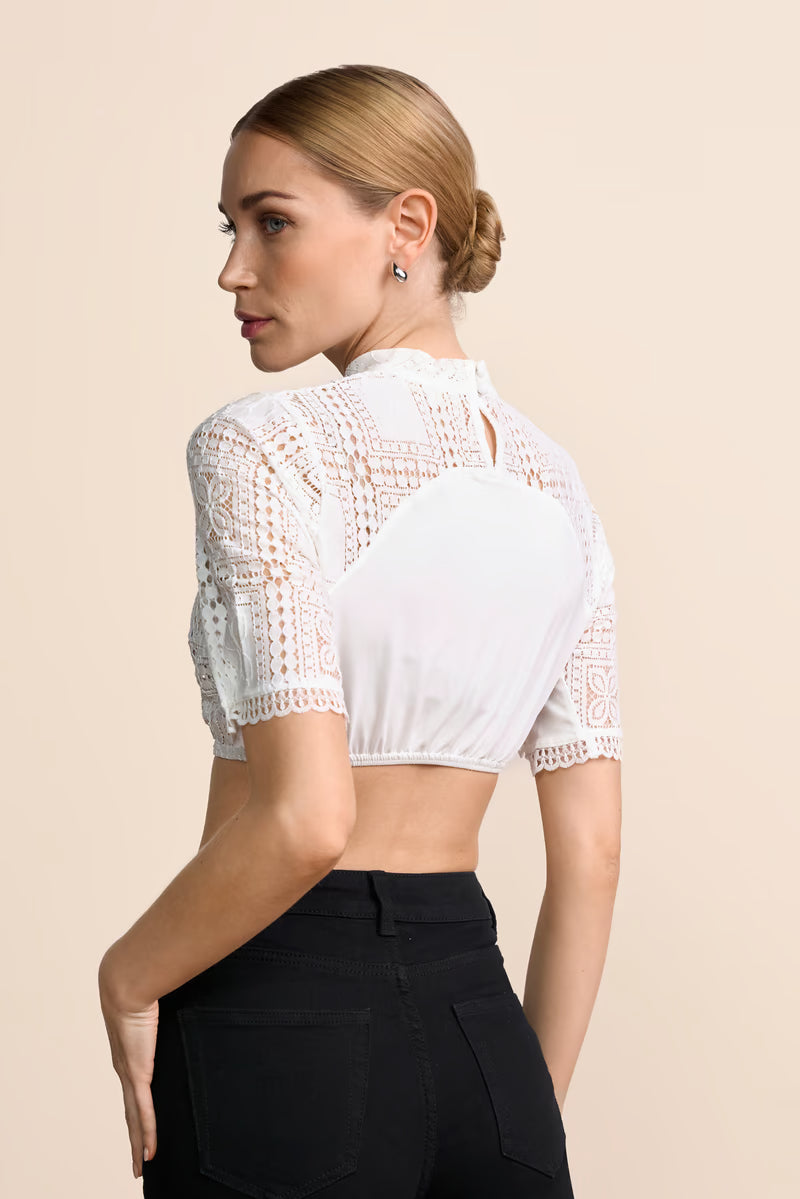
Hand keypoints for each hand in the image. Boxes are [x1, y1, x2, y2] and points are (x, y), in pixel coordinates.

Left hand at [98, 957, 158, 1179]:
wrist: (125, 981)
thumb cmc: (141, 982)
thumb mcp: (158, 998)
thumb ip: (170, 998)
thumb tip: (186, 981)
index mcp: (129, 1052)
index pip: (133, 1088)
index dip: (135, 1110)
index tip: (137, 1126)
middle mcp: (125, 1067)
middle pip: (130, 1112)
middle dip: (133, 1137)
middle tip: (137, 1161)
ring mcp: (129, 1073)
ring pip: (134, 1119)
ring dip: (137, 1144)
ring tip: (140, 1167)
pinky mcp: (137, 1073)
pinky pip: (143, 1112)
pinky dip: (146, 1134)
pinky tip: (148, 1153)